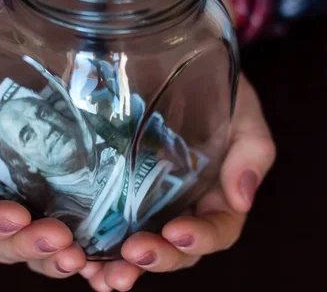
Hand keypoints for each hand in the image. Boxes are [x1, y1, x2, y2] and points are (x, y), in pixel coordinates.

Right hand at [0, 55, 87, 277]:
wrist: (13, 63)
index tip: (16, 216)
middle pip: (7, 243)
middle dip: (31, 246)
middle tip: (59, 239)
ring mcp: (35, 206)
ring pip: (41, 249)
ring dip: (59, 259)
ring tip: (81, 257)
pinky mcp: (68, 199)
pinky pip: (76, 235)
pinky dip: (89, 255)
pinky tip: (105, 259)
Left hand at [78, 74, 275, 291]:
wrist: (164, 57)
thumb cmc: (211, 83)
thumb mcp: (241, 108)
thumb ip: (252, 149)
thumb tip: (243, 198)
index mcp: (216, 195)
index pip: (217, 229)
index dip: (201, 238)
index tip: (178, 232)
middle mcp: (180, 206)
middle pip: (175, 249)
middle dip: (157, 257)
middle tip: (134, 255)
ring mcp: (144, 202)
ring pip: (137, 247)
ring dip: (120, 266)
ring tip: (100, 275)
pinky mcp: (111, 191)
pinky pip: (103, 227)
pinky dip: (92, 249)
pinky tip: (75, 258)